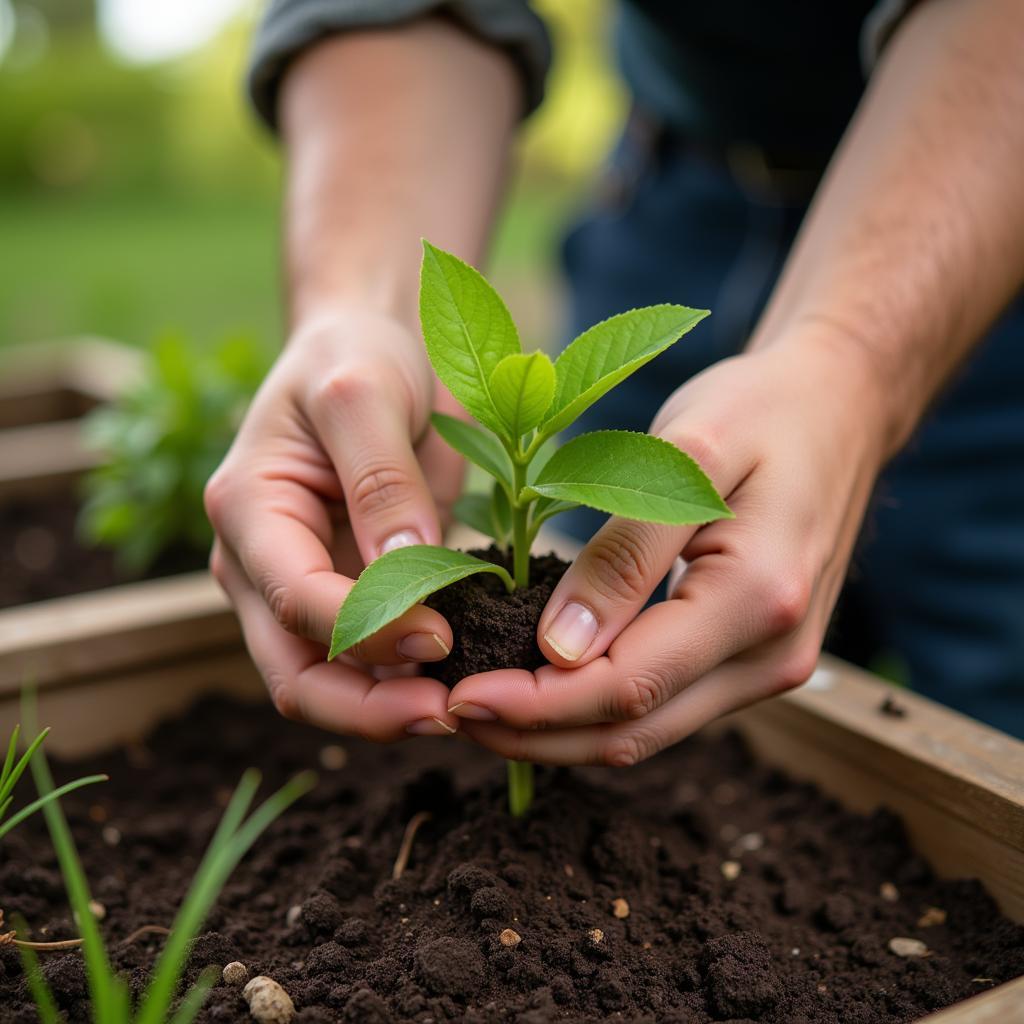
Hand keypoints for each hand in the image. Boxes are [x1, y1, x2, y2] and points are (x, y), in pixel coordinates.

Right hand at [205, 308, 463, 738]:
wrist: (371, 346)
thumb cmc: (355, 356)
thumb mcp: (364, 396)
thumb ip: (380, 481)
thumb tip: (405, 572)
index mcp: (248, 512)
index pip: (293, 601)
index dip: (365, 632)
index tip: (441, 637)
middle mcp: (261, 564)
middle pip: (296, 674)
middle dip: (366, 707)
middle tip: (447, 713)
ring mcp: (303, 586)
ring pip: (330, 683)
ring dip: (390, 706)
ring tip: (465, 704)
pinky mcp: (349, 594)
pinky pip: (371, 659)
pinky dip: (410, 679)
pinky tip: (466, 677)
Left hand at [447, 337, 889, 763]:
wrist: (840, 406)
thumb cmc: (761, 410)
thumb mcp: (687, 453)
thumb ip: (625, 554)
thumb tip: (560, 650)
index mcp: (758, 599)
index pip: (629, 686)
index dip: (536, 705)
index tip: (459, 696)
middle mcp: (773, 655)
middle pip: (636, 731)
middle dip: (536, 735)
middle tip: (452, 711)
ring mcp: (770, 665)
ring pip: (649, 732)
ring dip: (562, 731)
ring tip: (483, 706)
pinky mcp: (755, 658)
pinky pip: (667, 705)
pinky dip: (598, 707)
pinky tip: (545, 684)